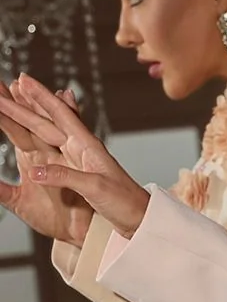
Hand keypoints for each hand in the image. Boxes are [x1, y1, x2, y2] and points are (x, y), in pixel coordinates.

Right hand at [0, 75, 149, 237]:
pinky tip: (34, 131)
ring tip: (11, 99)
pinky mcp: (75, 173)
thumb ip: (65, 177)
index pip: (60, 114)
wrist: (139, 220)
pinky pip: (52, 150)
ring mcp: (77, 160)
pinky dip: (40, 137)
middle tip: (2, 88)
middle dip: (23, 104)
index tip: (22, 80)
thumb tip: (35, 172)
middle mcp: (80, 148)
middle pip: (45, 121)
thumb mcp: (95, 188)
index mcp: (87, 146)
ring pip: (46, 132)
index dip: (40, 97)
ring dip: (28, 115)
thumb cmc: (125, 203)